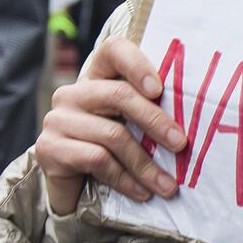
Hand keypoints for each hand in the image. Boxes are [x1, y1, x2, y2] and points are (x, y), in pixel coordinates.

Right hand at [35, 36, 185, 216]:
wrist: (74, 187)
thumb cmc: (112, 149)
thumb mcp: (132, 125)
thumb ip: (150, 111)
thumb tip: (194, 119)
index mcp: (96, 77)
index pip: (114, 50)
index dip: (137, 64)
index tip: (160, 89)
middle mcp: (72, 93)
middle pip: (119, 95)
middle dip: (155, 121)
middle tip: (180, 143)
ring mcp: (57, 119)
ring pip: (112, 135)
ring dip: (146, 165)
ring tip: (168, 185)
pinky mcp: (49, 148)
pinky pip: (98, 160)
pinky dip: (126, 179)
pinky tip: (142, 192)